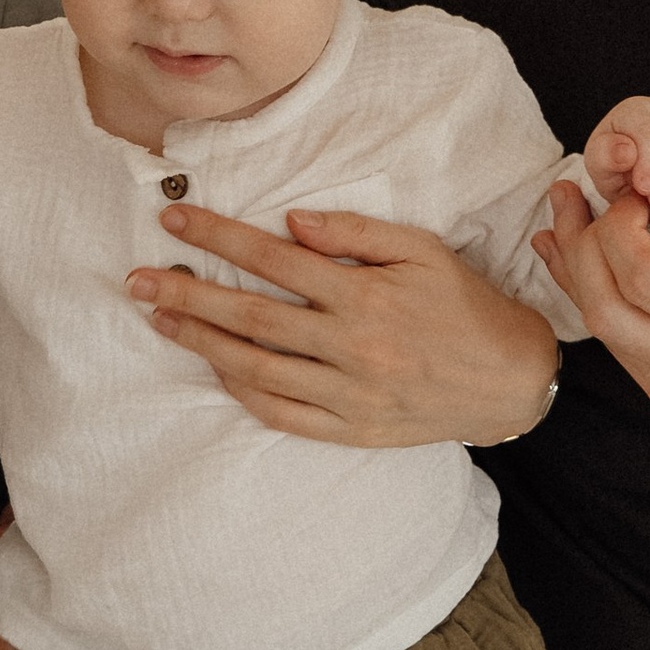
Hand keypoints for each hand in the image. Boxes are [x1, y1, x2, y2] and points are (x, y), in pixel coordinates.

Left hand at [128, 202, 557, 447]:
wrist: (510, 380)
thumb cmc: (464, 305)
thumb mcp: (423, 250)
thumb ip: (357, 233)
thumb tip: (292, 225)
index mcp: (366, 294)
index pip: (273, 260)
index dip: (219, 237)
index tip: (175, 220)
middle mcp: (352, 346)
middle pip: (250, 316)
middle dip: (187, 294)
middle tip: (138, 280)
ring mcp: (349, 394)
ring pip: (256, 368)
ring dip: (202, 343)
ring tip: (160, 320)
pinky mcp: (351, 430)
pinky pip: (282, 413)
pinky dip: (242, 391)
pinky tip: (216, 367)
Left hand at [535, 172, 649, 418]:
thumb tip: (638, 177)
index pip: (644, 280)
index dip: (620, 227)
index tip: (630, 193)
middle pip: (608, 311)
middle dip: (580, 245)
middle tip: (572, 196)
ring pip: (602, 329)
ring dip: (575, 267)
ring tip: (564, 214)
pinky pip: (613, 341)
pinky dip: (589, 292)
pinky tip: (572, 253)